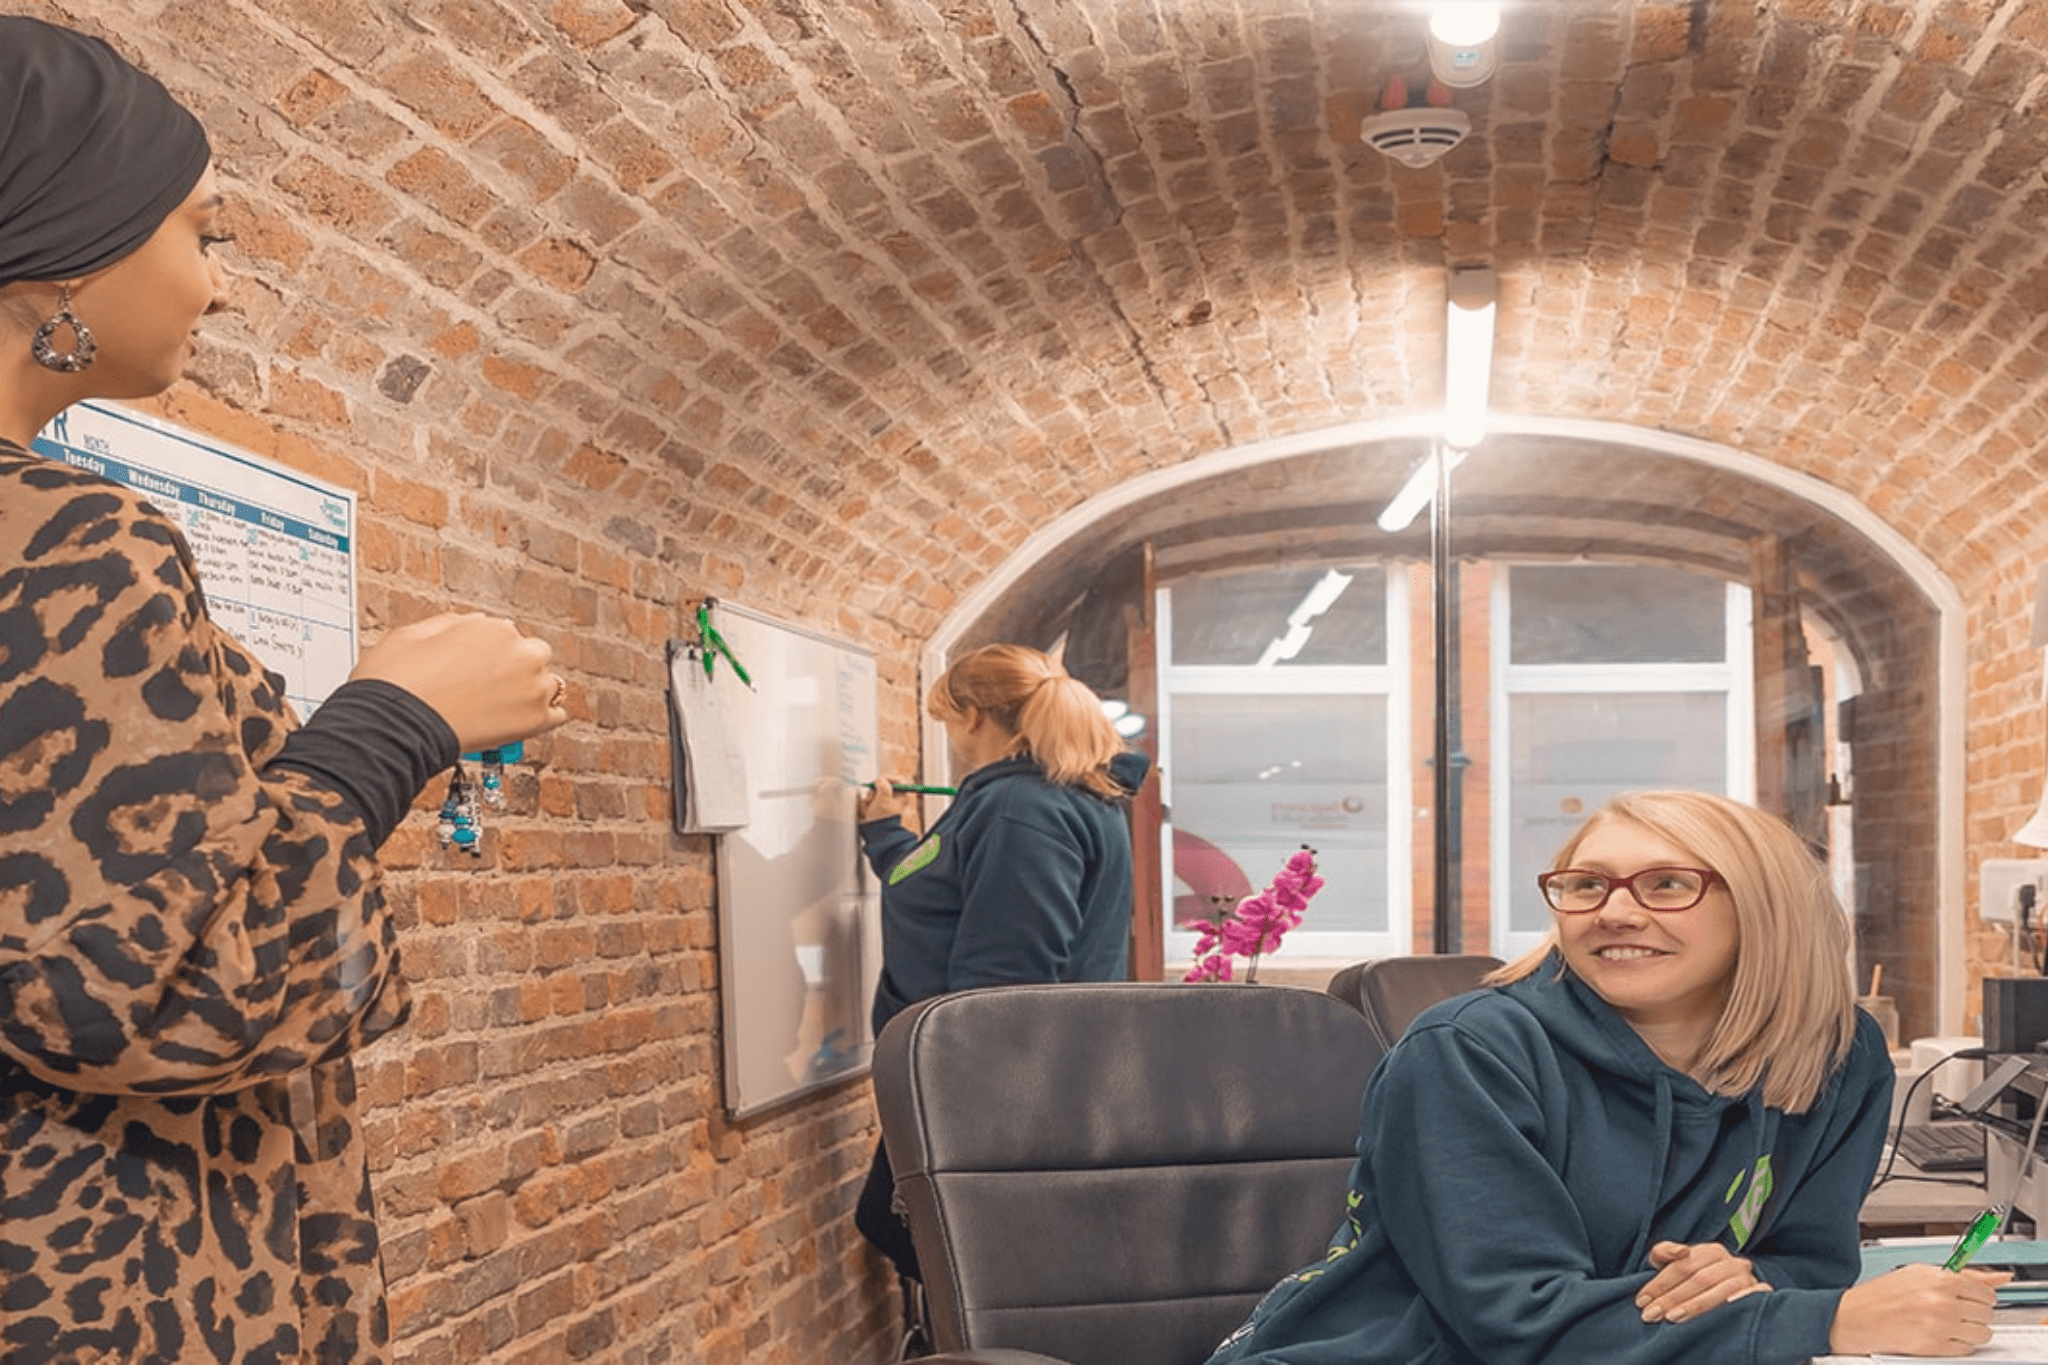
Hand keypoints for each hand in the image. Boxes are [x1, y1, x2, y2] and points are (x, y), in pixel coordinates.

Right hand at [349, 612, 567, 751]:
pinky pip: (558, 716)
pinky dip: (545, 717)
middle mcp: (522, 654)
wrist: (396, 726)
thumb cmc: (398, 682)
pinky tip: (526, 720)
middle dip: (515, 668)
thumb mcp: (413, 633)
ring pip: (548, 685)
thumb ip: (452, 625)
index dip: (490, 653)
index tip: (479, 667)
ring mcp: (533, 689)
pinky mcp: (536, 722)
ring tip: (500, 707)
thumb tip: (471, 624)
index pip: (507, 636)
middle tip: (489, 686)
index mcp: (496, 628)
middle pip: (533, 657)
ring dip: (530, 692)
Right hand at [857, 778, 911, 822]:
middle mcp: (893, 798)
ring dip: (868, 799)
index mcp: (900, 796)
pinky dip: (865, 805)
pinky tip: (866, 811)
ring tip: (868, 808)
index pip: (897, 780)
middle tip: (871, 798)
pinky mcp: (875, 808)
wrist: (875, 834)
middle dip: (874, 791)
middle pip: (882, 785)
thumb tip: (879, 779)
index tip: (878, 780)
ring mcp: (884, 803)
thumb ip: (882, 785)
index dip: (887, 778)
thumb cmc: (882, 817)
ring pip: (873, 793)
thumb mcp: (883, 798)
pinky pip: (868, 801)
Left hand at [1638, 1242, 1768, 1323]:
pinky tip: (1725, 1309)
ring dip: (1696, 1305)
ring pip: (1721, 1290)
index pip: (1682, 1265)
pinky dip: (1742, 1299)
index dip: (1660, 1283)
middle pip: (1699, 1279)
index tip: (1642, 1300)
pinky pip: (1756, 1294)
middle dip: (1672, 1298)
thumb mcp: (1680, 1261)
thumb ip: (1665, 1253)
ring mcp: (1747, 1278)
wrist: (1735, 1286)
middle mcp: (1731, 1262)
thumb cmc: (1699, 1275)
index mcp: (1711, 1251)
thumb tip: (1672, 1253)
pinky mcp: (1762, 1292)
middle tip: (1651, 1315)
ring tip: (1672, 1318)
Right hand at [1828, 1263, 2006, 1355]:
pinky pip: (1967, 1349)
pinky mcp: (1936, 1347)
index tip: (1971, 1297)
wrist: (1857, 1317)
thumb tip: (2000, 1277)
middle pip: (1987, 1314)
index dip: (1979, 1296)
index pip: (1986, 1292)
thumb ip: (1965, 1275)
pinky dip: (1959, 1343)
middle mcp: (1944, 1303)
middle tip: (1956, 1309)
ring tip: (1950, 1323)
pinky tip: (1942, 1334)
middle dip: (1975, 1312)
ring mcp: (1941, 1326)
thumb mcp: (1921, 1273)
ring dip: (1970, 1330)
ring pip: (1982, 1334)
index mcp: (1941, 1280)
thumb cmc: (1884, 1294)